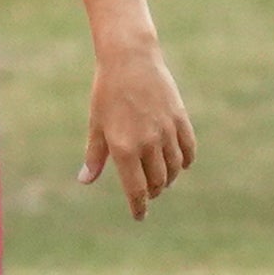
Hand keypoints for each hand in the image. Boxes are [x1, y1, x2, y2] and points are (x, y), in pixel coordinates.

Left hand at [80, 43, 194, 220]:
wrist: (130, 59)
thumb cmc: (107, 92)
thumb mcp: (97, 124)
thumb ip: (95, 155)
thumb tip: (85, 181)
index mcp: (124, 148)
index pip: (136, 190)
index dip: (138, 207)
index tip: (139, 216)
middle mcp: (148, 143)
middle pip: (158, 182)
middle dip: (153, 192)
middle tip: (148, 193)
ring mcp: (166, 131)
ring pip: (174, 168)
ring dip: (169, 179)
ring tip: (162, 180)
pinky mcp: (180, 118)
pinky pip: (188, 149)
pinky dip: (185, 161)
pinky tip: (179, 164)